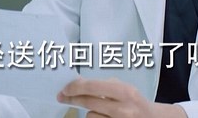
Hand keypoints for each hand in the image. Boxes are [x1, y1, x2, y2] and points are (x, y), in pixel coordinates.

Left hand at [57, 78, 186, 117]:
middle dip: (72, 98)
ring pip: (90, 116)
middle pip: (88, 102)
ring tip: (99, 108)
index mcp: (124, 92)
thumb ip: (103, 85)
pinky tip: (102, 115)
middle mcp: (122, 109)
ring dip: (89, 110)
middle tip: (62, 96)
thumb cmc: (134, 101)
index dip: (75, 87)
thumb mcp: (124, 88)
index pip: (93, 86)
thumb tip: (77, 84)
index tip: (65, 88)